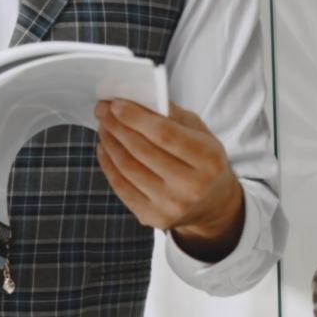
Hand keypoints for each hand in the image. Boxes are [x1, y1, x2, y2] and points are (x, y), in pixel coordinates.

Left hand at [94, 98, 245, 261]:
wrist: (214, 205)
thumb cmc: (204, 160)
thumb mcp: (201, 133)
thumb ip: (172, 114)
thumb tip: (135, 99)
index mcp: (208, 160)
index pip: (164, 134)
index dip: (135, 117)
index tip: (115, 103)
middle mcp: (191, 186)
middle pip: (141, 150)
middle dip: (116, 126)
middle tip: (102, 110)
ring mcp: (171, 205)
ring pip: (127, 168)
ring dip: (109, 142)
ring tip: (103, 126)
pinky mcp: (153, 217)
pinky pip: (121, 186)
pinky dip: (108, 164)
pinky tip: (105, 148)